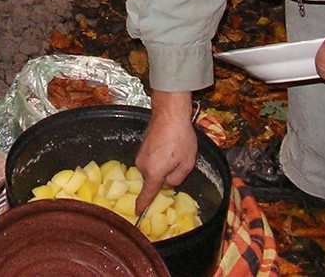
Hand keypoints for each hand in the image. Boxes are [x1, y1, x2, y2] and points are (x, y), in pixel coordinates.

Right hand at [134, 91, 196, 214]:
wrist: (169, 113)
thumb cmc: (180, 138)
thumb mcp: (187, 163)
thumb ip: (177, 179)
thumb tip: (168, 182)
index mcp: (154, 173)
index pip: (147, 193)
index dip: (143, 204)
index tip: (137, 213)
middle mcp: (143, 165)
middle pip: (154, 179)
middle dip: (165, 175)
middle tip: (179, 161)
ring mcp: (140, 155)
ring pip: (153, 168)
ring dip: (163, 164)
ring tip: (175, 150)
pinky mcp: (142, 147)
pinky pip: (151, 159)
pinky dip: (160, 157)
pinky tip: (170, 145)